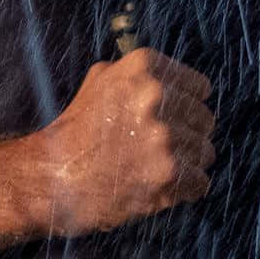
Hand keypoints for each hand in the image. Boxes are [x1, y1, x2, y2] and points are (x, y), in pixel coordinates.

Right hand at [33, 48, 216, 236]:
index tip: (170, 120)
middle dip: (187, 136)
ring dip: (185, 164)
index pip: (200, 88)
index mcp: (145, 68)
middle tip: (156, 149)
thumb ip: (137, 74)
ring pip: (205, 151)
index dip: (185, 107)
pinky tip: (157, 187)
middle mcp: (157, 96)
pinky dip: (183, 190)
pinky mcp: (169, 172)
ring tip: (153, 168)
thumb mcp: (100, 81)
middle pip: (205, 119)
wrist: (54, 176)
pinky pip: (200, 182)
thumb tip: (173, 77)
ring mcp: (165, 135)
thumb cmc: (77, 130)